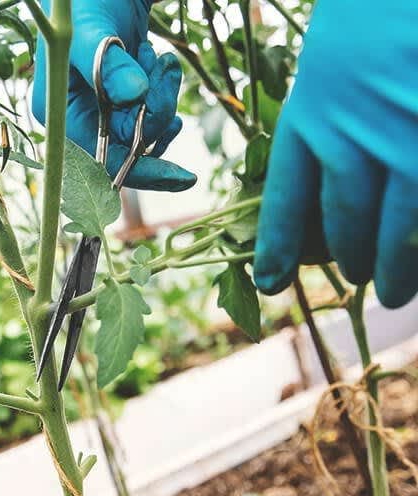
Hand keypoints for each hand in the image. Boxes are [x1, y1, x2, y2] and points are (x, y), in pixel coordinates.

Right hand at [31, 0, 195, 190]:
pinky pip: (148, 117)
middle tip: (163, 69)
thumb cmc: (83, 1)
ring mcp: (97, 109)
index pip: (102, 161)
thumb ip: (107, 63)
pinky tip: (163, 70)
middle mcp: (75, 118)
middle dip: (155, 114)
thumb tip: (133, 95)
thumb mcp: (90, 29)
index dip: (142, 170)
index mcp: (58, 113)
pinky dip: (164, 97)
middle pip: (128, 147)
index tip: (183, 176)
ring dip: (163, 100)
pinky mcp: (118, 99)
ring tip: (160, 60)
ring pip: (143, 131)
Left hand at [254, 0, 417, 307]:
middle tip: (357, 280)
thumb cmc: (371, 22)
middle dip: (352, 261)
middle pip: (349, 222)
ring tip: (392, 291)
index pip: (286, 198)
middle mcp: (358, 132)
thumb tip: (318, 202)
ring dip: (397, 268)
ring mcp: (411, 138)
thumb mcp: (330, 72)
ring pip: (403, 229)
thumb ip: (323, 131)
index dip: (277, 246)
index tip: (268, 281)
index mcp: (312, 112)